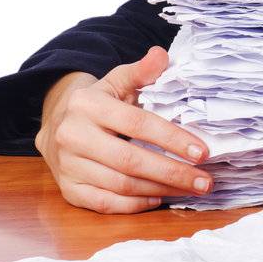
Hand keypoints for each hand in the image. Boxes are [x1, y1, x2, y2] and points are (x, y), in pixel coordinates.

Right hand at [35, 46, 212, 212]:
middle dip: (173, 173)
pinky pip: (104, 203)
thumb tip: (162, 56)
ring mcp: (67, 166)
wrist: (56, 124)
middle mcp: (73, 136)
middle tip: (205, 181)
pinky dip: (134, 205)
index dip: (172, 139)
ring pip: (120, 185)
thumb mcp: (117, 81)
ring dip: (160, 190)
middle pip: (130, 161)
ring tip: (190, 189)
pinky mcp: (68, 189)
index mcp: (88, 105)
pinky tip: (159, 198)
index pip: (138, 124)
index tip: (203, 152)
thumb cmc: (99, 102)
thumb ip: (141, 72)